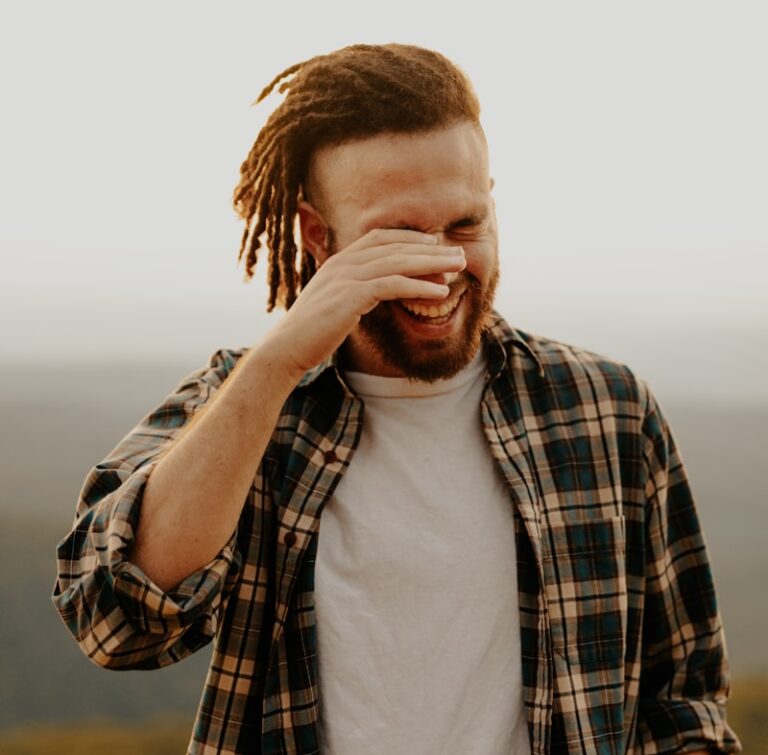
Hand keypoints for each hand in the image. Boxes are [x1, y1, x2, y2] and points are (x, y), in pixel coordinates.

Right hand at [260, 229, 465, 379]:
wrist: (286, 349)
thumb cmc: (311, 333)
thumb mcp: (334, 305)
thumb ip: (354, 292)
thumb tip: (374, 294)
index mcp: (338, 261)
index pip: (380, 238)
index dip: (410, 238)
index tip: (435, 243)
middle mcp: (343, 263)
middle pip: (395, 247)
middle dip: (431, 248)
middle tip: (459, 253)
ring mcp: (346, 277)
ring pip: (398, 262)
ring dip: (433, 263)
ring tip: (459, 267)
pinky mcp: (351, 296)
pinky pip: (393, 285)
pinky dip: (420, 286)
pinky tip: (441, 292)